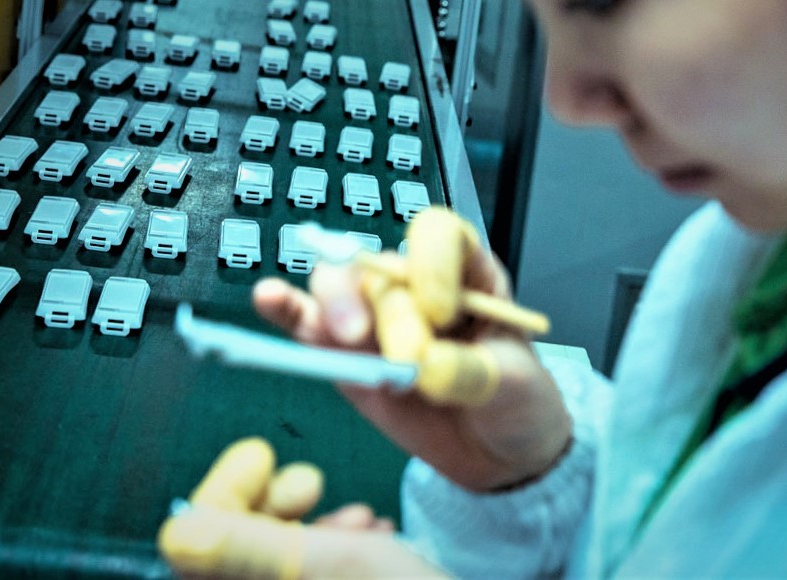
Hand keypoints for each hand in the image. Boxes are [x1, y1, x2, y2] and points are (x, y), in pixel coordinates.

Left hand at [157, 438, 445, 578]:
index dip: (223, 492)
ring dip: (310, 521)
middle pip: (236, 546)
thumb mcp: (332, 564)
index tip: (259, 454)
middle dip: (273, 503)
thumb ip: (248, 548)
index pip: (197, 545)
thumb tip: (180, 532)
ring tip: (352, 512)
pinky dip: (335, 543)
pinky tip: (372, 531)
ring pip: (276, 554)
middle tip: (308, 481)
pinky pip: (310, 569)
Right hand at [253, 208, 571, 490]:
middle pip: (378, 263)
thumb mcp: (513, 385)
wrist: (500, 456)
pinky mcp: (345, 354)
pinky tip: (269, 298)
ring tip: (351, 339)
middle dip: (383, 305)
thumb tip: (423, 367)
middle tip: (402, 357)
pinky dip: (288, 312)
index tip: (442, 312)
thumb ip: (469, 372)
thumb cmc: (517, 403)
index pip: (438, 238)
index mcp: (466, 274)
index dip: (431, 264)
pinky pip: (309, 325)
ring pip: (339, 287)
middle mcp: (415, 286)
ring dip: (336, 306)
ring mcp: (375, 318)